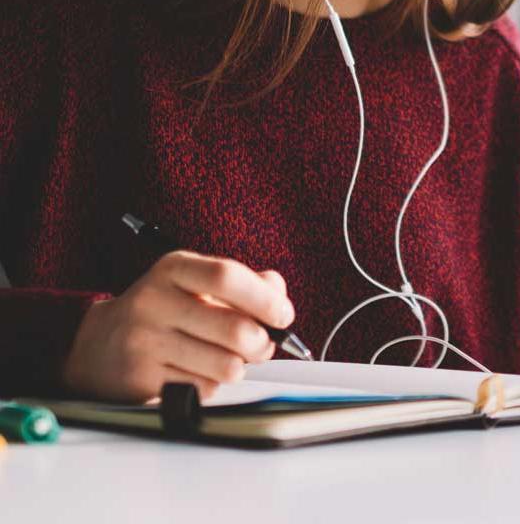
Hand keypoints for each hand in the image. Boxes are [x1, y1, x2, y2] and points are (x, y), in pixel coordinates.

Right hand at [62, 251, 294, 402]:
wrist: (98, 343)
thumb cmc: (166, 308)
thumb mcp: (196, 280)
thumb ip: (245, 282)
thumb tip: (278, 298)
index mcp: (174, 269)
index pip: (227, 276)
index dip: (265, 299)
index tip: (283, 315)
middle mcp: (155, 302)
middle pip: (234, 328)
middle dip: (262, 343)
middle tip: (261, 345)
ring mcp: (145, 343)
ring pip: (225, 366)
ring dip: (239, 366)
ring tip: (228, 358)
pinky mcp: (142, 381)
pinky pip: (203, 390)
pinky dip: (213, 385)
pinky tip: (198, 372)